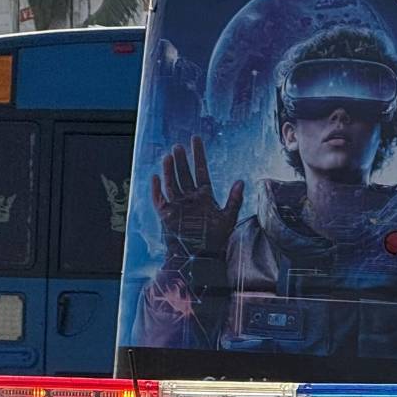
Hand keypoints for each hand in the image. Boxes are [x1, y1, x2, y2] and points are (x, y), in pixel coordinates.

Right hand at [150, 134, 243, 259]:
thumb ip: (235, 200)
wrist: (201, 258)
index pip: (201, 170)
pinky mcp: (167, 215)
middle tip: (179, 145)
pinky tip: (155, 176)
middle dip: (182, 160)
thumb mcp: (229, 218)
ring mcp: (178, 205)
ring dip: (170, 169)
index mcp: (204, 196)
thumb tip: (242, 181)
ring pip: (172, 183)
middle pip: (184, 174)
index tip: (195, 139)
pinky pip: (159, 199)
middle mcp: (190, 198)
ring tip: (169, 155)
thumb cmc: (216, 240)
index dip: (199, 155)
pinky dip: (157, 189)